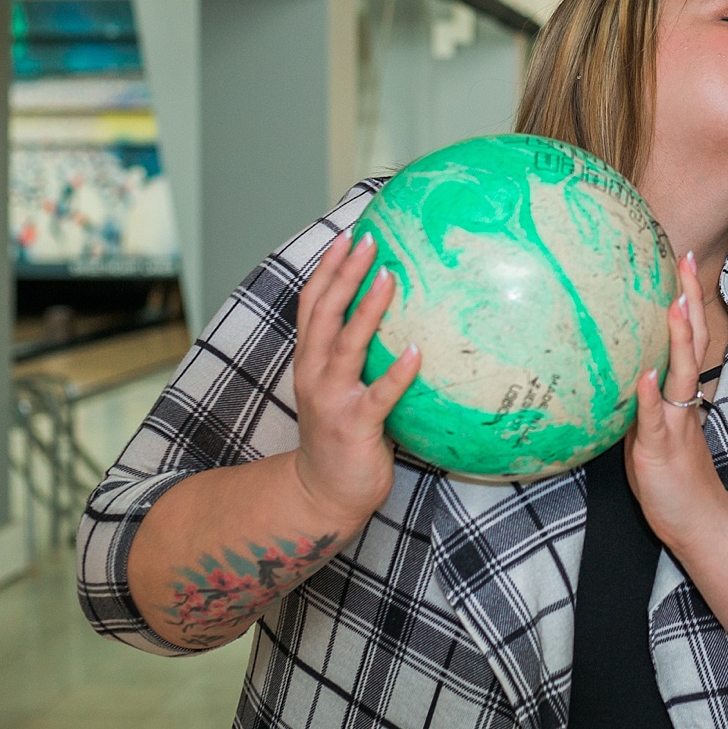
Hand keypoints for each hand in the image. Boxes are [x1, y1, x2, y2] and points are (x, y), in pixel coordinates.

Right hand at [290, 232, 416, 526]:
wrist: (323, 493)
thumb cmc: (342, 434)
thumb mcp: (341, 388)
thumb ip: (357, 356)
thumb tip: (399, 319)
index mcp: (311, 361)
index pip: (314, 304)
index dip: (328, 269)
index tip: (348, 236)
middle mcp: (314, 373)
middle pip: (325, 313)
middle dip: (345, 274)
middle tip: (369, 240)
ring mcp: (332, 399)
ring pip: (348, 345)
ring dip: (368, 309)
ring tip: (390, 278)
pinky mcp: (355, 425)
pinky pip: (380, 394)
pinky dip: (397, 372)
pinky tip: (416, 351)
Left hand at [624, 253, 727, 550]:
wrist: (700, 522)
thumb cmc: (672, 482)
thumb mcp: (650, 435)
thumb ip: (639, 407)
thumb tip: (616, 379)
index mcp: (680, 398)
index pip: (686, 340)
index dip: (686, 302)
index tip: (682, 263)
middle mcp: (683, 404)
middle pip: (691, 343)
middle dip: (689, 300)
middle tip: (688, 259)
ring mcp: (675, 425)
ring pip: (678, 375)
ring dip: (677, 339)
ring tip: (674, 303)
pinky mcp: (660, 450)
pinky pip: (654, 420)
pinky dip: (649, 396)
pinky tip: (643, 374)